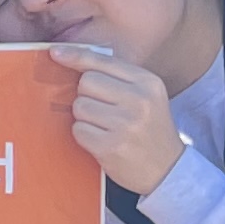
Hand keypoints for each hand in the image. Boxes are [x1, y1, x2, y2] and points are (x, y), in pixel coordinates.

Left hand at [54, 43, 184, 193]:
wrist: (168, 170)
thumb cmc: (149, 129)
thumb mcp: (145, 96)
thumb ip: (115, 77)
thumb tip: (68, 57)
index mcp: (148, 82)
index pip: (102, 62)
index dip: (76, 56)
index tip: (56, 53)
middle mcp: (139, 100)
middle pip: (86, 82)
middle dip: (87, 95)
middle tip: (104, 111)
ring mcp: (126, 124)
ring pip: (79, 106)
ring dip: (85, 117)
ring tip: (106, 128)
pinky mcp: (111, 146)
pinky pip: (78, 130)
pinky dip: (84, 136)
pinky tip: (103, 141)